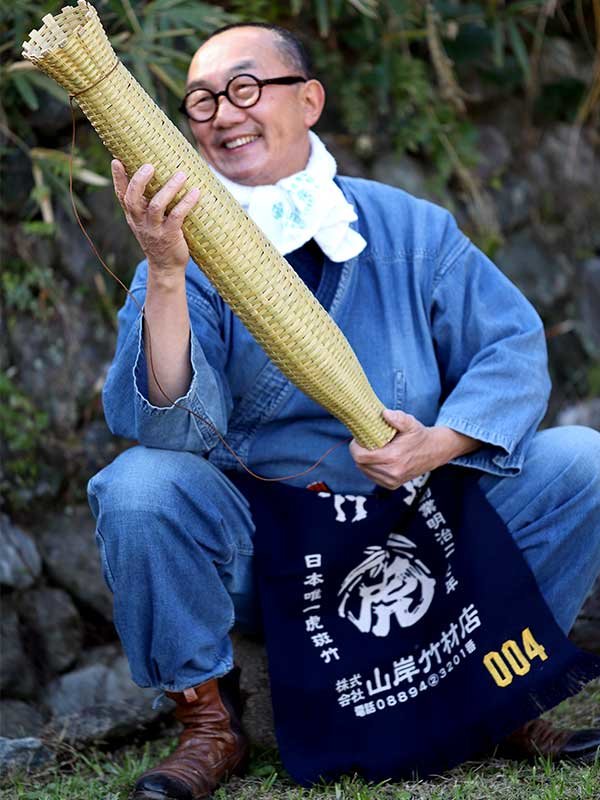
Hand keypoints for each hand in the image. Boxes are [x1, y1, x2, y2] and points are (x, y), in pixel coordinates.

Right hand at [112, 160, 199, 275]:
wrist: (166, 268)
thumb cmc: (159, 238)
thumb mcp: (146, 222)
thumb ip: (145, 203)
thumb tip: (157, 173)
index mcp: (133, 216)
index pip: (121, 195)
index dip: (118, 179)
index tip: (116, 161)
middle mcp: (140, 222)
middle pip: (133, 199)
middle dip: (140, 181)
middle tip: (150, 165)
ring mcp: (154, 230)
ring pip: (157, 206)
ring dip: (169, 188)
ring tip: (181, 175)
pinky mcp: (170, 236)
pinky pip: (177, 217)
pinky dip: (186, 203)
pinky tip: (195, 192)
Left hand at [349, 409, 479, 489]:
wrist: (434, 452)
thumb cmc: (419, 436)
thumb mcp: (410, 423)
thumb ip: (398, 418)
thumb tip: (385, 414)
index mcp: (393, 457)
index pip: (361, 457)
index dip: (355, 447)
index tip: (359, 438)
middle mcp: (392, 473)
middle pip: (360, 464)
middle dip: (359, 452)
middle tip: (365, 442)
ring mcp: (392, 481)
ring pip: (364, 471)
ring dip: (364, 460)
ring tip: (372, 449)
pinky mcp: (391, 485)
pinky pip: (372, 477)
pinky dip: (370, 467)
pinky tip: (377, 458)